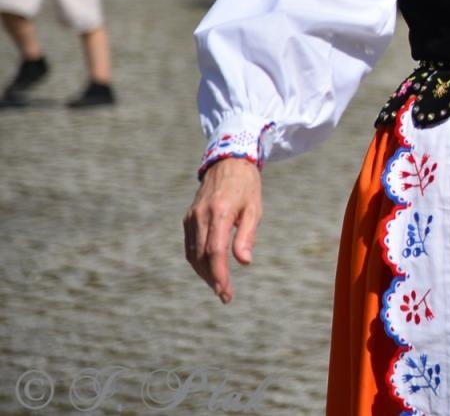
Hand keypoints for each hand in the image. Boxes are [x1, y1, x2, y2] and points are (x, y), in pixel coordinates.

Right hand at [183, 158, 262, 303]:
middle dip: (212, 279)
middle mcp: (201, 216)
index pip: (215, 251)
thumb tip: (244, 262)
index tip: (226, 292)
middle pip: (202, 257)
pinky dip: (198, 261)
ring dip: (204, 273)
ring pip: (192, 254)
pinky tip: (209, 269)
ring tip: (219, 286)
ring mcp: (191, 217)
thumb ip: (248, 235)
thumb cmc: (247, 186)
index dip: (220, 275)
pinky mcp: (188, 218)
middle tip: (225, 295)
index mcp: (220, 212)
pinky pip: (190, 245)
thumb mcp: (254, 208)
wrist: (228, 163)